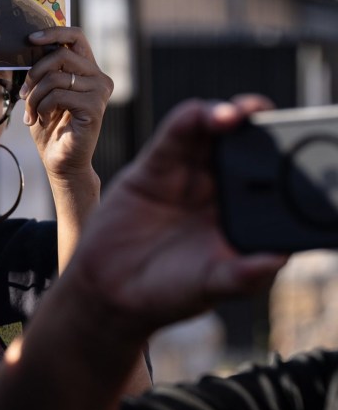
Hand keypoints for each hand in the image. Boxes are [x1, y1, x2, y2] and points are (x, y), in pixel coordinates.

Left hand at [18, 26, 111, 182]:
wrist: (61, 161)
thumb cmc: (50, 127)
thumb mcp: (42, 93)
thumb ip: (43, 71)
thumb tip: (29, 45)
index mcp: (87, 70)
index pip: (76, 37)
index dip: (54, 32)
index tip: (30, 38)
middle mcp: (99, 77)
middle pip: (61, 54)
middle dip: (34, 72)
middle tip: (23, 94)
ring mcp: (99, 92)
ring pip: (55, 77)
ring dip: (35, 96)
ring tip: (32, 112)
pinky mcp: (95, 107)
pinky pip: (58, 95)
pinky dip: (42, 107)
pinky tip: (42, 120)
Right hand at [64, 95, 287, 340]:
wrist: (109, 293)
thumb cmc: (168, 294)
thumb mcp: (214, 287)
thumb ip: (244, 275)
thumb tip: (279, 259)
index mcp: (240, 215)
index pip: (270, 177)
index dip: (283, 157)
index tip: (300, 148)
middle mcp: (216, 190)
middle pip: (242, 145)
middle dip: (258, 125)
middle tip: (269, 117)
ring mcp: (184, 176)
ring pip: (209, 134)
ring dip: (224, 115)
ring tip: (237, 115)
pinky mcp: (152, 169)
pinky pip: (172, 139)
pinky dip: (187, 121)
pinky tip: (199, 115)